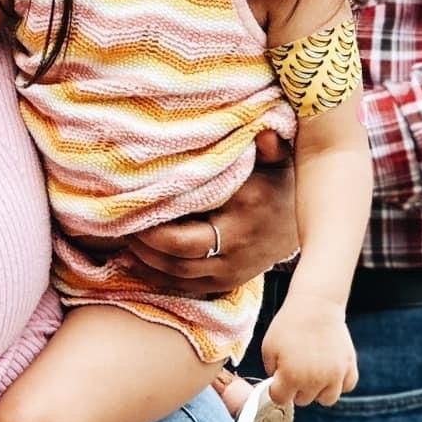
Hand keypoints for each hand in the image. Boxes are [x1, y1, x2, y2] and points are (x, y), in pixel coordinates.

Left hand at [118, 130, 297, 298]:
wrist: (300, 224)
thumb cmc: (278, 185)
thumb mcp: (278, 162)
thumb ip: (271, 147)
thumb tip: (264, 134)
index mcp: (243, 217)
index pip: (188, 236)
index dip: (154, 230)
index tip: (132, 211)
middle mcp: (236, 251)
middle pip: (177, 260)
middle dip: (145, 245)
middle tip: (121, 225)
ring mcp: (231, 273)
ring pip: (178, 277)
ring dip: (146, 262)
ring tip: (123, 241)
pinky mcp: (225, 284)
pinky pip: (186, 288)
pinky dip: (157, 278)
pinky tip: (133, 263)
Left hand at [259, 295, 358, 405]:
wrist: (315, 305)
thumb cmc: (289, 324)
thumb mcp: (268, 346)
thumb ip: (271, 369)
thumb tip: (277, 383)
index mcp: (291, 377)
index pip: (280, 399)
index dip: (276, 389)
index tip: (277, 379)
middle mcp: (314, 381)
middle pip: (303, 400)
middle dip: (296, 389)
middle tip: (295, 369)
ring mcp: (335, 375)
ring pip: (327, 399)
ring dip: (318, 391)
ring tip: (313, 374)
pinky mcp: (349, 366)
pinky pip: (347, 386)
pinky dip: (339, 382)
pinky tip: (330, 370)